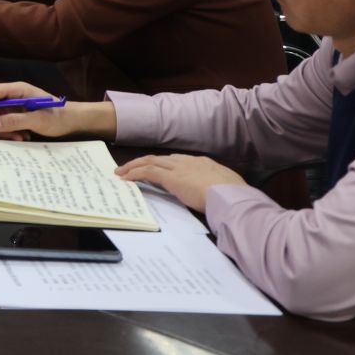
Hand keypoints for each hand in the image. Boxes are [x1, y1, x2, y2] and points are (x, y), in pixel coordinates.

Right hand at [0, 82, 115, 139]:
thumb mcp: (38, 120)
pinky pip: (5, 123)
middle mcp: (13, 95)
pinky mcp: (18, 115)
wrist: (74, 121)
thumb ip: (15, 121)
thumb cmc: (59, 116)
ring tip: (17, 138)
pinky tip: (22, 137)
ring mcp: (15, 105)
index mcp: (17, 90)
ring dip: (1, 130)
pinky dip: (10, 132)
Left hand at [114, 154, 245, 213]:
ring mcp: (179, 168)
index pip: (178, 161)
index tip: (156, 168)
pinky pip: (147, 171)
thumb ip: (218, 188)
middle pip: (160, 158)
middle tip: (129, 168)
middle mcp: (188, 161)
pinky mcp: (170, 177)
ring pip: (149, 161)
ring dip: (133, 166)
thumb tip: (217, 194)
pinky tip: (126, 178)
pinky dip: (134, 173)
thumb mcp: (227, 188)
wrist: (230, 195)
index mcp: (203, 163)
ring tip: (121, 172)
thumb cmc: (233, 196)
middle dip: (143, 162)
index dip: (164, 164)